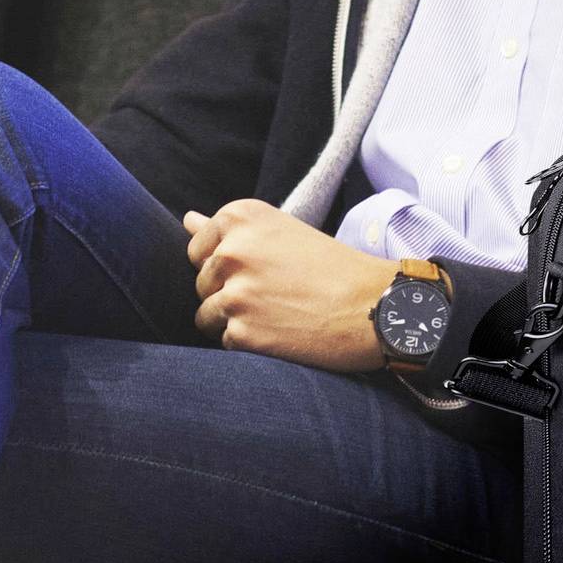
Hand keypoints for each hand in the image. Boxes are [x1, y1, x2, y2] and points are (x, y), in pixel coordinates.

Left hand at [182, 199, 397, 371]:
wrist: (375, 306)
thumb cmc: (334, 267)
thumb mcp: (282, 232)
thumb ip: (230, 231)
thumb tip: (187, 219)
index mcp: (240, 217)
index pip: (198, 248)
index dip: (227, 266)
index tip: (260, 270)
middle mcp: (231, 250)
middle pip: (201, 283)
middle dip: (228, 294)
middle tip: (275, 295)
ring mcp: (234, 293)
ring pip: (207, 316)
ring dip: (236, 322)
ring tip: (277, 316)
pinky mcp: (242, 332)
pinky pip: (226, 342)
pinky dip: (250, 344)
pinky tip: (282, 334)